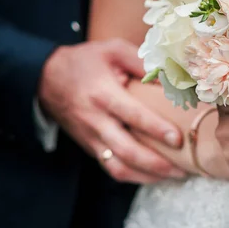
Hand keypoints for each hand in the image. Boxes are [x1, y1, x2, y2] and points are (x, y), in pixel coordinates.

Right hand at [38, 38, 185, 183]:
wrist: (45, 78)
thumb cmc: (86, 61)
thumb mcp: (113, 50)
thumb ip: (143, 63)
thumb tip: (172, 78)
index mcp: (103, 94)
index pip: (132, 116)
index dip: (156, 129)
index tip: (178, 139)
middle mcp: (95, 120)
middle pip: (126, 151)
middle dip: (156, 164)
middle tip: (183, 167)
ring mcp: (91, 137)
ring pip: (118, 167)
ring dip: (148, 176)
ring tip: (174, 175)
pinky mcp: (90, 147)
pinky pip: (111, 169)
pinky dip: (134, 176)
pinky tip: (155, 175)